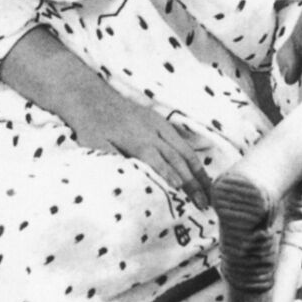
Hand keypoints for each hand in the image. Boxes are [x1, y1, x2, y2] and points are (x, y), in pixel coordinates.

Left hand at [58, 87, 223, 209]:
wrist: (92, 97)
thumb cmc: (92, 126)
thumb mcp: (94, 145)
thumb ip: (111, 161)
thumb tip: (127, 180)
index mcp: (136, 140)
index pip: (158, 162)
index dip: (170, 177)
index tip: (182, 194)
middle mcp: (152, 132)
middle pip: (177, 159)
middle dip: (191, 182)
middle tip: (202, 203)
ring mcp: (159, 125)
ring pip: (184, 150)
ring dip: (198, 172)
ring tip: (210, 193)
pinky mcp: (161, 121)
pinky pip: (181, 141)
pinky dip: (193, 158)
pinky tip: (200, 173)